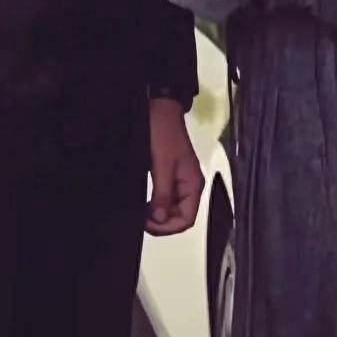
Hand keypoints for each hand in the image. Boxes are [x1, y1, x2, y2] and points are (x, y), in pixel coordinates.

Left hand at [146, 97, 203, 236]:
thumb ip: (163, 194)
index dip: (169, 227)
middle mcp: (191, 185)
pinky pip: (168, 197)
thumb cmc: (163, 136)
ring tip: (143, 213)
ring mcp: (181, 180)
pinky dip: (158, 203)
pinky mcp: (171, 174)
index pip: (187, 219)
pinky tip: (146, 203)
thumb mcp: (162, 166)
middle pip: (181, 215)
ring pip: (173, 208)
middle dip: (163, 222)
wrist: (160, 110)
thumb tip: (160, 221)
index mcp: (193, 184)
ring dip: (160, 214)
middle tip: (143, 220)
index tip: (149, 225)